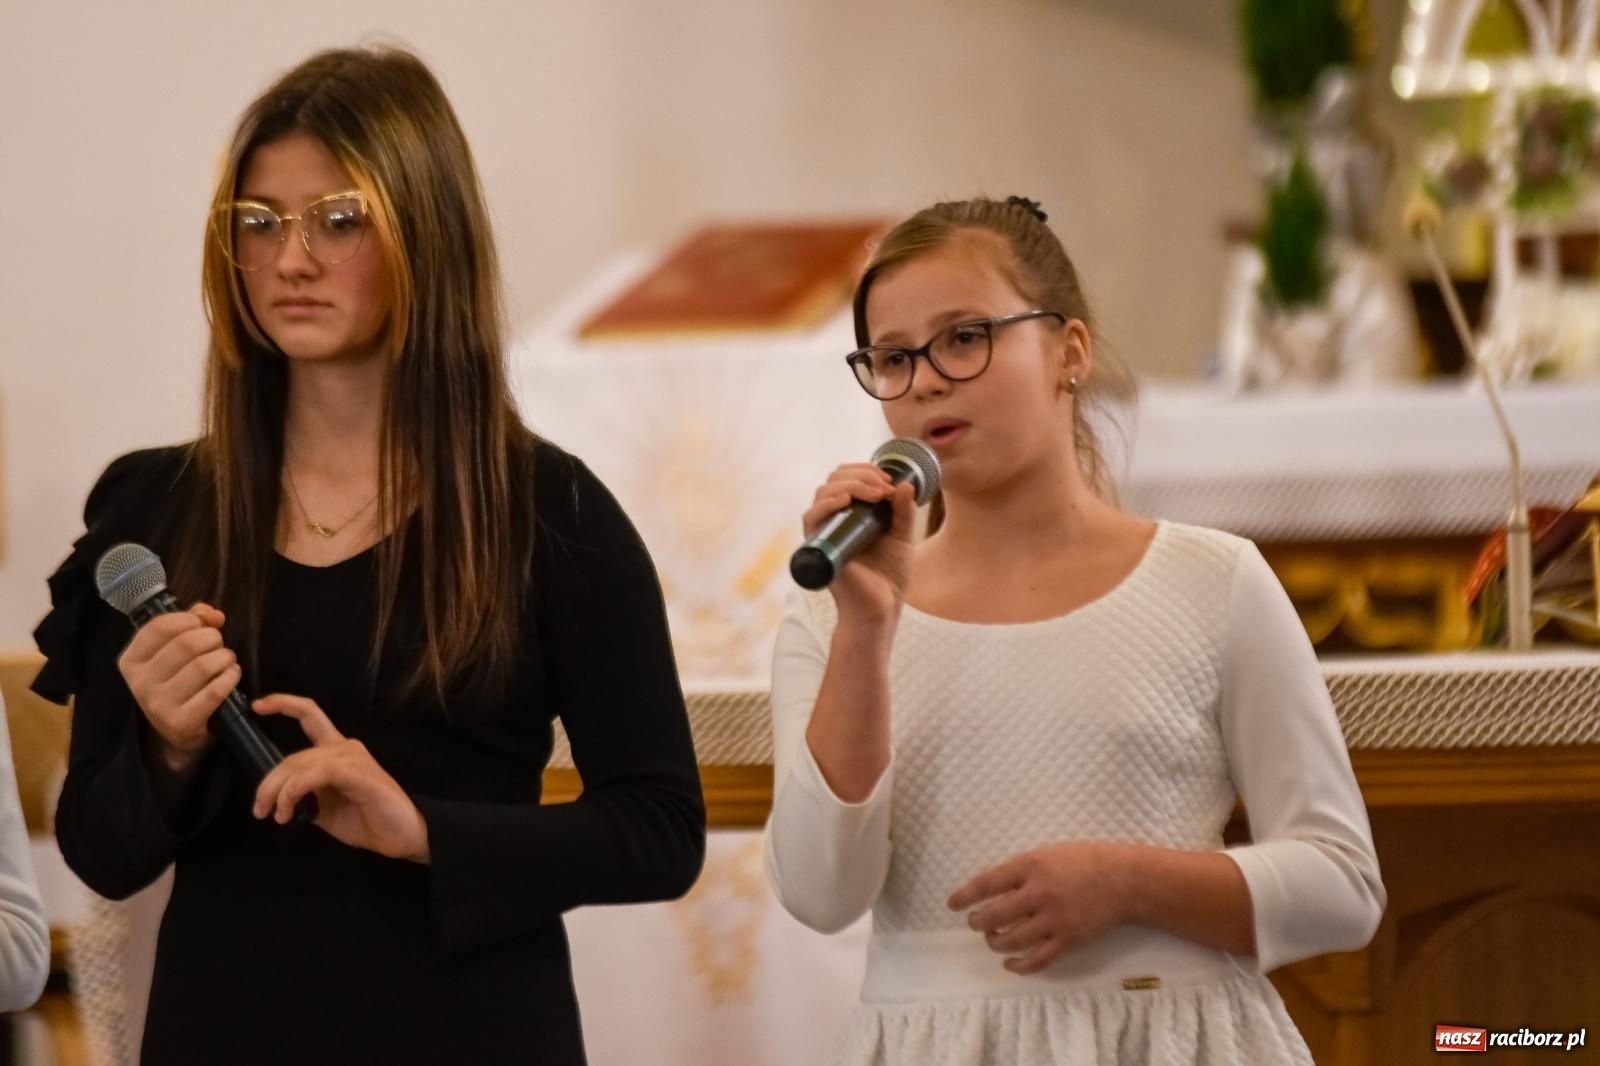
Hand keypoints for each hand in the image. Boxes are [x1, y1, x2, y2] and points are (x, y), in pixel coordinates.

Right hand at [117, 603, 236, 773]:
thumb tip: (212, 614)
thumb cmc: (176, 680)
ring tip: (226, 661)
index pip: (160, 626)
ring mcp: (159, 704)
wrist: (177, 731)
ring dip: (224, 658)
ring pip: (203, 665)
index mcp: (131, 661)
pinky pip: (215, 690)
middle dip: (212, 638)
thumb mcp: (172, 651)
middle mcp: (140, 683)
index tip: (203, 623)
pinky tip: (231, 675)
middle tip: (218, 645)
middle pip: (186, 643)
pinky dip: (230, 677)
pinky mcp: (182, 722)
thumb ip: (190, 622)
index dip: (189, 619)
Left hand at [251, 695, 429, 862]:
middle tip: (259, 810)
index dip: (284, 704)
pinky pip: (317, 774)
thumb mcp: (325, 808)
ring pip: (301, 763)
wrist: (402, 837)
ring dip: (279, 791)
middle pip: (294, 755)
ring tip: (276, 815)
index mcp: (337, 753)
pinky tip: (289, 808)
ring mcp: (352, 759)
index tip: (258, 705)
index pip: (310, 717)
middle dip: (269, 782)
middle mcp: (344, 748)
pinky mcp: (357, 773)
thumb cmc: (368, 821)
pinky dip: (295, 790)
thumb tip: (278, 800)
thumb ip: (304, 796)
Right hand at [801, 463, 917, 623]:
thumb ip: (904, 511)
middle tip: (884, 488)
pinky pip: (811, 518)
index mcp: (851, 512)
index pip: (847, 477)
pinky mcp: (819, 547)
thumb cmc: (889, 574)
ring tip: (874, 493)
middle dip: (860, 475)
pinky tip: (845, 500)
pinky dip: (826, 504)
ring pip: (823, 493)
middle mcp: (834, 519)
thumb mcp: (902, 535)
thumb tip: (906, 483)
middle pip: (833, 479)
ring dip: (849, 484)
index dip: (865, 470)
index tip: (889, 481)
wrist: (883, 606)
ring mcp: (825, 532)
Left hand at [947, 842, 1132, 974]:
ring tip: (992, 939)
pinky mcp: (1069, 940)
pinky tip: (1010, 963)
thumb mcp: (1047, 854)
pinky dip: (1019, 965)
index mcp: (1031, 866)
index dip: (965, 896)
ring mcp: (1055, 920)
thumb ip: (1020, 870)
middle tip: (975, 922)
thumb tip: (991, 889)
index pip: (987, 883)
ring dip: (995, 943)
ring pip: (1012, 941)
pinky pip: (1038, 960)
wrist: (1124, 880)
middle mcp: (1040, 894)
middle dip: (978, 923)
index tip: (952, 904)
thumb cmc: (1083, 861)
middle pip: (995, 916)